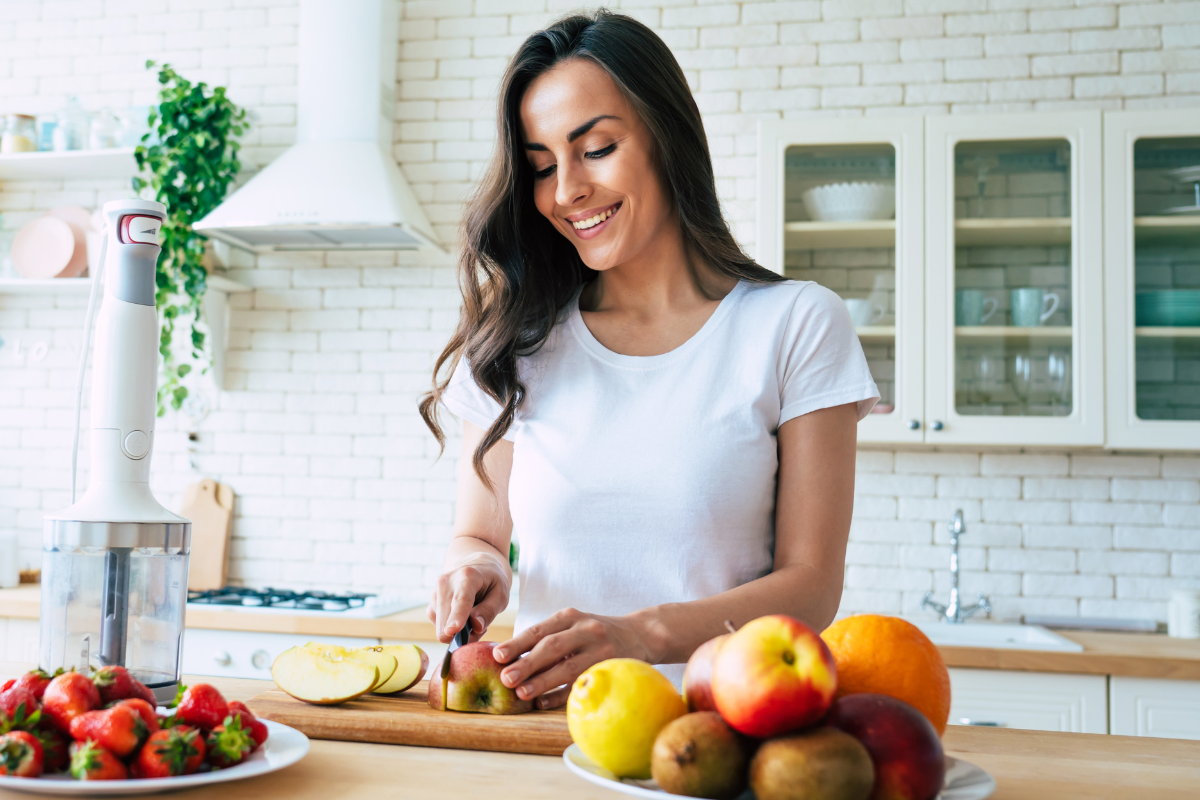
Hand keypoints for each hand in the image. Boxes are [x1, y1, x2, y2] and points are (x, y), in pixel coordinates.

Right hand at [427, 556, 509, 643]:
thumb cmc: (491, 581)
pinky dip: (451, 627)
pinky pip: (439, 625)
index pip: (460, 600)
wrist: (476, 565)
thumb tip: (476, 626)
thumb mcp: (501, 594)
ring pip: (441, 627)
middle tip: (480, 628)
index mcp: (467, 576)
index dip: (456, 617)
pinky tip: (463, 617)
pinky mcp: (432, 603)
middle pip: (446, 620)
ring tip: (473, 618)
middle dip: (462, 634)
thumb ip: (490, 610)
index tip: (452, 631)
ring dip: (458, 630)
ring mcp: (435, 592)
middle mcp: (446, 582)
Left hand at [493, 608, 655, 709]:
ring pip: (568, 667)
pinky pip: (583, 683)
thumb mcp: (573, 626)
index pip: (539, 630)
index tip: (496, 656)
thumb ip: (547, 638)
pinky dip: (562, 695)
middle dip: (527, 663)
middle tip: (505, 678)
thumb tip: (507, 660)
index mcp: (570, 616)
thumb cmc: (594, 634)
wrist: (641, 634)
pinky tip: (544, 703)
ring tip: (522, 693)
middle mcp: (586, 629)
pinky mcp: (611, 668)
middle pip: (552, 647)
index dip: (517, 643)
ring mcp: (601, 650)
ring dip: (543, 682)